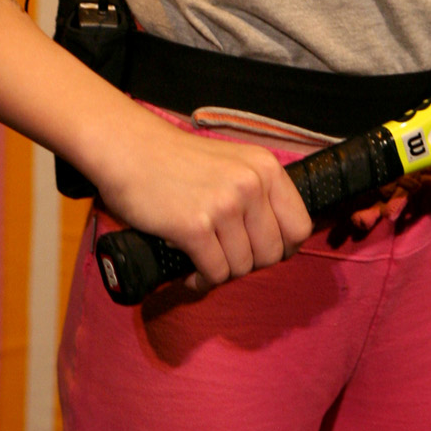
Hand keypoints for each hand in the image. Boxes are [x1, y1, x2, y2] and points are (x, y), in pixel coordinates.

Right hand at [94, 110, 311, 291]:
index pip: (299, 227)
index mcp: (266, 167)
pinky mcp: (195, 226)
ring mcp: (224, 205)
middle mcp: (251, 184)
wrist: (130, 149)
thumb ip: (257, 194)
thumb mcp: (232, 164)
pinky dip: (201, 281)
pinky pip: (214, 274)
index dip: (282, 248)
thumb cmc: (178, 162)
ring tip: (203, 260)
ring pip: (241, 268)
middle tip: (223, 255)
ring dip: (221, 272)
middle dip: (248, 263)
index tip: (259, 251)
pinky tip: (190, 272)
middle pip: (272, 254)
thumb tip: (276, 244)